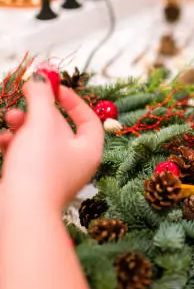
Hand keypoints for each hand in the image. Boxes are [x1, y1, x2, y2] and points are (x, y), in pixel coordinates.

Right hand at [0, 74, 103, 210]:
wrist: (21, 211)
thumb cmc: (39, 166)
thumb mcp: (42, 124)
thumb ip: (42, 97)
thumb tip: (42, 77)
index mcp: (90, 149)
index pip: (89, 118)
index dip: (73, 100)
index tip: (53, 87)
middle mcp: (77, 163)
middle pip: (60, 127)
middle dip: (39, 111)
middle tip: (23, 100)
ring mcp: (55, 175)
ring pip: (39, 141)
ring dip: (23, 126)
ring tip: (10, 120)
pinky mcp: (33, 183)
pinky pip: (25, 156)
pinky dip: (14, 145)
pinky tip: (2, 141)